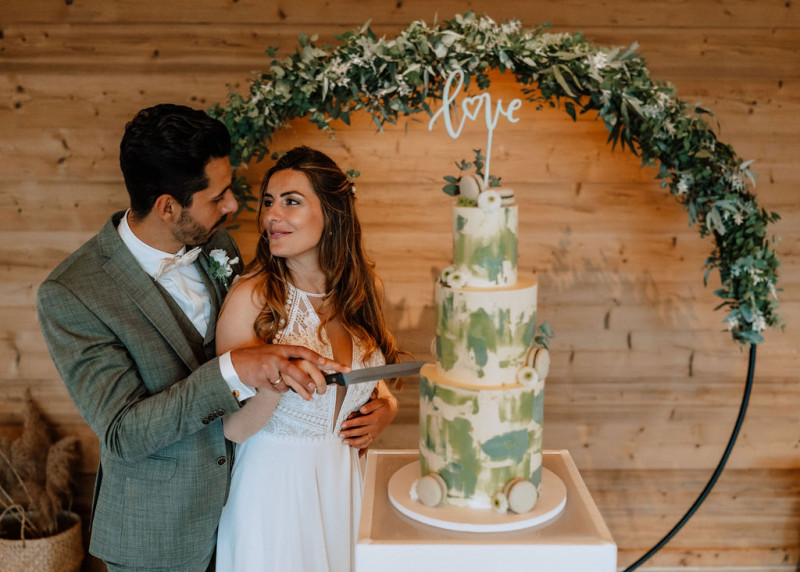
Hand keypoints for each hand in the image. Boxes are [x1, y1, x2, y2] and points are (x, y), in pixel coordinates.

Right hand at [231, 344, 348, 400]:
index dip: (315, 357)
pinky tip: (271, 384)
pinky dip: (279, 389)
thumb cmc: (260, 358)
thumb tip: (314, 369)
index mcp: (282, 349)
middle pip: (296, 369)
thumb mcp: (275, 353)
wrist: (236, 363)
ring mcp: (269, 368)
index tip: (327, 362)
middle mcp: (276, 356)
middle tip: (315, 388)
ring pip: (287, 383)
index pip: (302, 351)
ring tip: (297, 389)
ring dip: (293, 388)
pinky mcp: (262, 379)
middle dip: (306, 380)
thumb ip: (291, 359)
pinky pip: (278, 389)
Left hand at [340, 383, 397, 456]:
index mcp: (375, 418)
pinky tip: (353, 447)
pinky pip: (367, 443)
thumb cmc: (382, 404)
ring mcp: (375, 433)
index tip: (342, 424)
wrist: (391, 410)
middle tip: (340, 434)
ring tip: (344, 442)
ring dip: (353, 442)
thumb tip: (362, 410)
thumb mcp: (378, 401)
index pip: (361, 421)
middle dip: (349, 434)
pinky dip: (360, 446)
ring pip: (363, 440)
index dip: (351, 423)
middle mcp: (375, 427)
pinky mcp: (374, 435)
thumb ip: (370, 405)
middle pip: (360, 432)